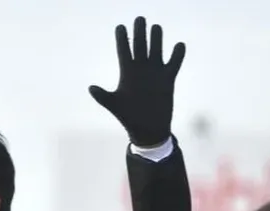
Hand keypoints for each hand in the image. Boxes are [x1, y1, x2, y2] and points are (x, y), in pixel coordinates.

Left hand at [89, 16, 184, 147]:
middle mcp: (141, 68)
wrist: (148, 131)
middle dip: (140, 30)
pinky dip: (178, 53)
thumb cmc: (129, 118)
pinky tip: (178, 47)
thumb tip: (91, 88)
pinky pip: (175, 61)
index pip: (123, 49)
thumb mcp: (115, 106)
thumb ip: (104, 96)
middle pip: (140, 43)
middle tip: (139, 19)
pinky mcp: (168, 78)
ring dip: (157, 37)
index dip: (121, 37)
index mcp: (127, 71)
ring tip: (155, 28)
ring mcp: (155, 72)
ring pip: (156, 47)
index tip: (120, 27)